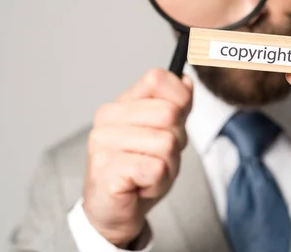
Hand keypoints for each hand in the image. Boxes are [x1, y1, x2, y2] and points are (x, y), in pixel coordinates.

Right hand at [83, 69, 192, 246]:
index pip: (157, 78)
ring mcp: (104, 144)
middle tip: (157, 158)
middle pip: (170, 113)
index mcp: (120, 104)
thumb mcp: (164, 133)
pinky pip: (157, 169)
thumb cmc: (139, 170)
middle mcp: (107, 119)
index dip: (179, 99)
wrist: (114, 212)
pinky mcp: (107, 170)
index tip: (174, 121)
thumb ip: (176, 106)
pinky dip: (158, 182)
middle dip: (176, 142)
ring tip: (148, 174)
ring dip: (168, 165)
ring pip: (167, 143)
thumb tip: (186, 81)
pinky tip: (141, 186)